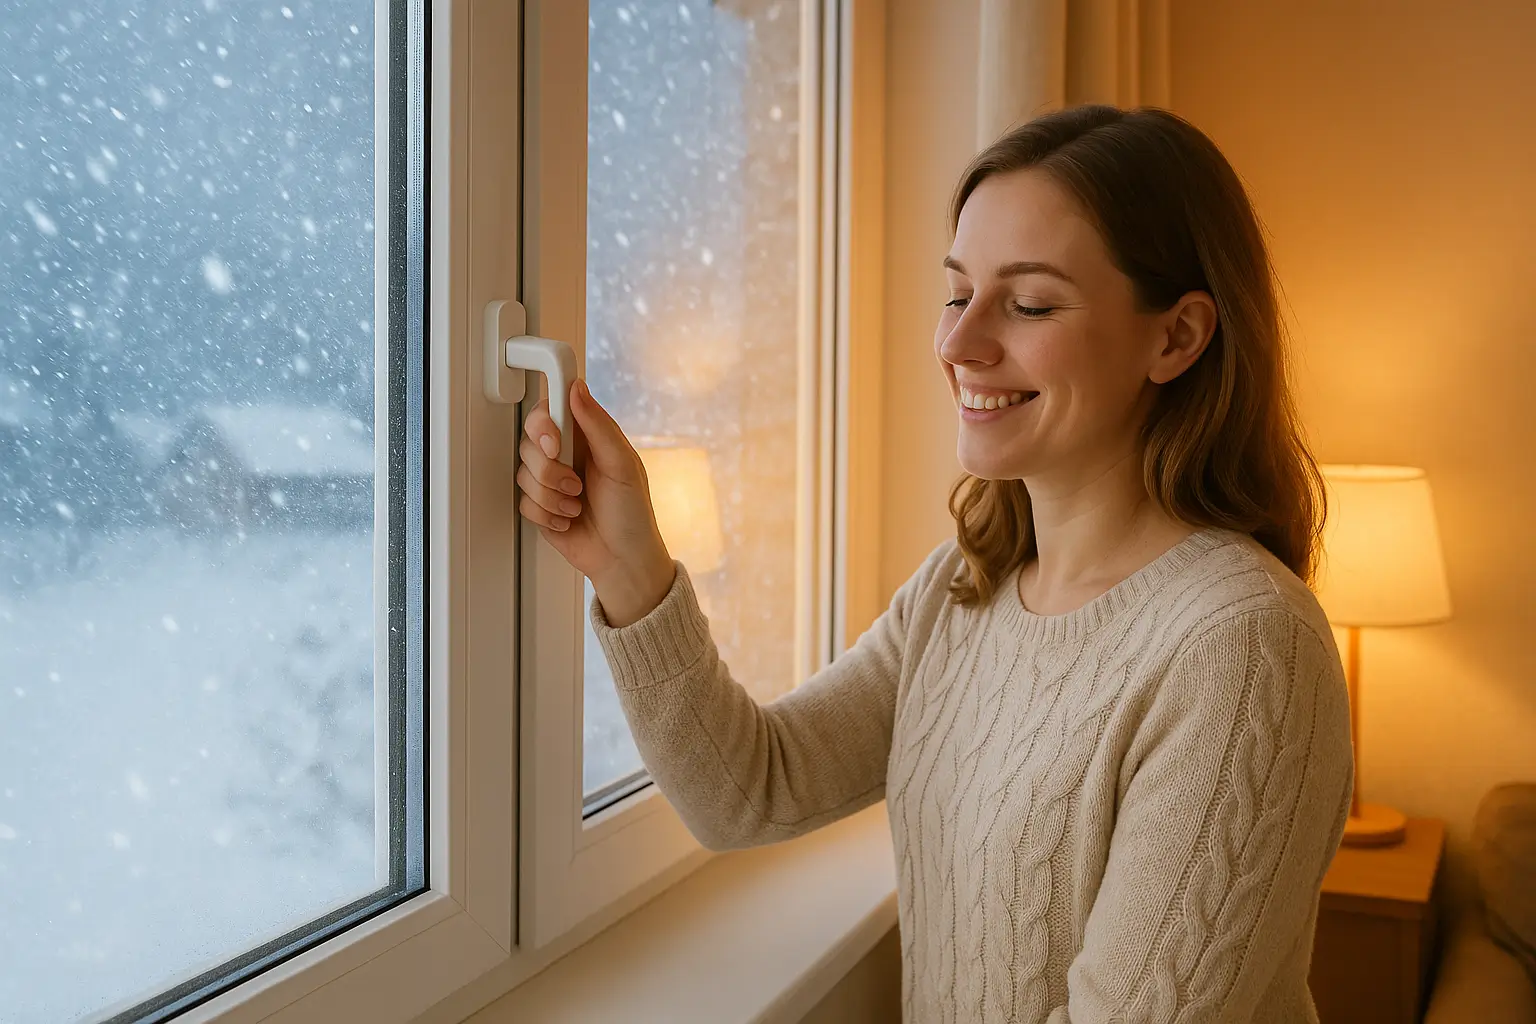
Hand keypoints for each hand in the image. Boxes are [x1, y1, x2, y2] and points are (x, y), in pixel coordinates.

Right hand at [517, 379, 676, 626]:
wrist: (622, 560)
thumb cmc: (632, 514)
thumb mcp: (622, 465)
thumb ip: (598, 425)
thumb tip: (577, 387)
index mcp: (588, 437)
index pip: (550, 409)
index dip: (543, 423)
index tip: (554, 443)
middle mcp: (567, 454)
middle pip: (530, 442)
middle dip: (549, 470)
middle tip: (574, 484)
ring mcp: (551, 480)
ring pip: (524, 473)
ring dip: (551, 496)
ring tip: (577, 505)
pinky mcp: (541, 505)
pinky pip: (524, 501)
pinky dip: (546, 514)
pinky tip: (568, 519)